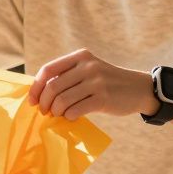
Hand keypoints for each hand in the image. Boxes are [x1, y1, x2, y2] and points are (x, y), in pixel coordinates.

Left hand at [28, 48, 153, 120]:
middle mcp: (88, 66)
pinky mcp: (103, 98)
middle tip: (46, 112)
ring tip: (59, 114)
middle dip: (45, 103)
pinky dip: (69, 116)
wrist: (138, 88)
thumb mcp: (89, 70)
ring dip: (56, 111)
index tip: (33, 101)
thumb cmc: (108, 82)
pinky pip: (76, 110)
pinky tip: (72, 117)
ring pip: (62, 100)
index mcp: (80, 56)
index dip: (36, 87)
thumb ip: (69, 75)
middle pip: (53, 87)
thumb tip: (40, 93)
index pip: (48, 70)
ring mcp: (96, 82)